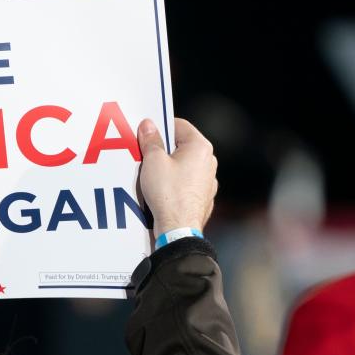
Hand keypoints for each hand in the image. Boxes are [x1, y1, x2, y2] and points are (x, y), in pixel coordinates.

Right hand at [137, 118, 217, 239]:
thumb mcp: (153, 161)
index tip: (147, 132)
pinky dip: (174, 183)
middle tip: (146, 154)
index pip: (180, 125)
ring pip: (184, 166)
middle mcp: (208, 162)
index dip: (161, 127)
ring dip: (168, 167)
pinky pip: (186, 183)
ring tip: (151, 174)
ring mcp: (207, 181)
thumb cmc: (169, 195)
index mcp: (200, 148)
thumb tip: (148, 127)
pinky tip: (161, 190)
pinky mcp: (202, 197)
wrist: (178, 229)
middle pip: (182, 146)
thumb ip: (151, 141)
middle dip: (163, 149)